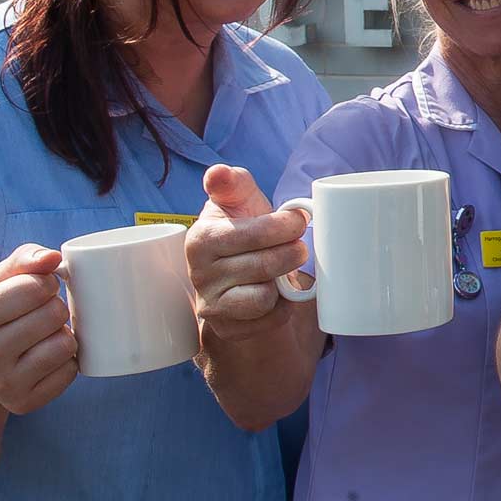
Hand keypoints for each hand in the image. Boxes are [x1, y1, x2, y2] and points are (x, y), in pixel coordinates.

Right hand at [0, 243, 77, 415]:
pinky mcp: (23, 403)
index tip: (36, 290)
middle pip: (56, 314)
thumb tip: (54, 257)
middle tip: (38, 315)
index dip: (46, 283)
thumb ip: (24, 259)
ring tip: (42, 336)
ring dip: (62, 335)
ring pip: (66, 344)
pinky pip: (70, 371)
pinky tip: (44, 358)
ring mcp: (4, 382)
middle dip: (54, 308)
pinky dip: (65, 362)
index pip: (38, 286)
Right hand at [186, 164, 310, 343]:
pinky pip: (268, 319)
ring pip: (264, 296)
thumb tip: (218, 172)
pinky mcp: (228, 328)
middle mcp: (199, 273)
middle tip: (300, 246)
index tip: (299, 219)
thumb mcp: (238, 202)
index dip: (283, 225)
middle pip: (264, 265)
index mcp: (202, 238)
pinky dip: (282, 306)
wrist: (235, 275)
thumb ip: (232, 182)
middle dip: (292, 253)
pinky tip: (278, 293)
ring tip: (285, 269)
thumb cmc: (243, 230)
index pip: (251, 233)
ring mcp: (211, 304)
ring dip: (284, 282)